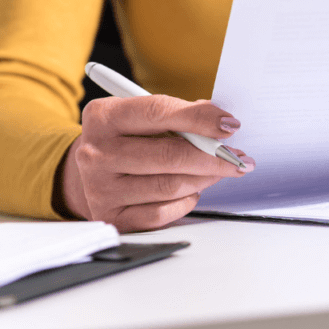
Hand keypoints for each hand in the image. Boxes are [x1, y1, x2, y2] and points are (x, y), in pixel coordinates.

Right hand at [59, 95, 254, 231]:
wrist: (91, 171)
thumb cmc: (128, 139)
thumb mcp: (143, 118)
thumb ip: (179, 116)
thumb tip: (221, 125)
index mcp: (103, 116)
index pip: (158, 112)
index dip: (200, 118)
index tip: (230, 124)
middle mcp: (95, 152)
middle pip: (170, 155)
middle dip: (214, 157)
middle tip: (237, 157)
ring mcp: (100, 189)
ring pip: (171, 186)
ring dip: (205, 178)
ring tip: (220, 171)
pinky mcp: (111, 217)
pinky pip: (162, 213)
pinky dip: (186, 201)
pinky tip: (192, 190)